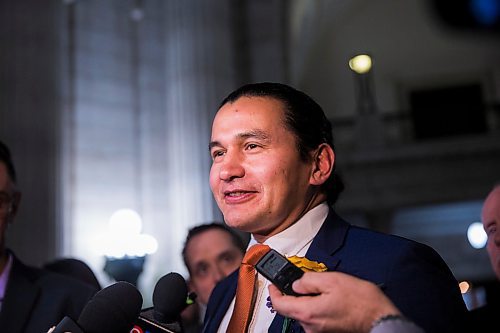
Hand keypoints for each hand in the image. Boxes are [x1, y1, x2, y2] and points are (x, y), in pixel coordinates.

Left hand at [268, 271, 400, 332]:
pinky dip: (317, 306)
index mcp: (308, 312)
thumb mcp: (332, 280)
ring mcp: (319, 330)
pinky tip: (330, 298)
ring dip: (307, 299)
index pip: (279, 304)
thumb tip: (297, 282)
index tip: (273, 284)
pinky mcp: (328, 331)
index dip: (274, 292)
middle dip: (293, 293)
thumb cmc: (361, 302)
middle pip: (292, 308)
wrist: (380, 319)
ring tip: (324, 288)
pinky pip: (315, 317)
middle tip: (301, 280)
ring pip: (304, 312)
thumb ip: (309, 280)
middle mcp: (311, 325)